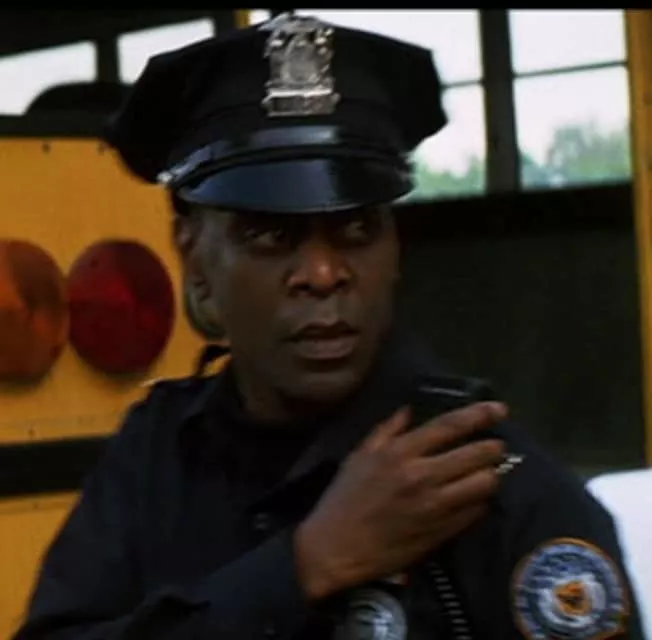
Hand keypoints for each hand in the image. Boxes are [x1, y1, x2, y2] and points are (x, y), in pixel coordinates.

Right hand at [294, 401, 507, 599]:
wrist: (336, 548)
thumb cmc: (344, 498)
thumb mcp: (359, 456)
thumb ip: (386, 431)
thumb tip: (409, 411)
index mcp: (400, 453)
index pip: (449, 426)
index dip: (478, 414)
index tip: (499, 409)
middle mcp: (421, 476)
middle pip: (475, 455)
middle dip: (494, 447)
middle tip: (496, 446)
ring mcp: (435, 506)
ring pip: (483, 485)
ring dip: (491, 475)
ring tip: (488, 471)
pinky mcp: (441, 532)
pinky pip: (475, 512)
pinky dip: (480, 502)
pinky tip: (474, 497)